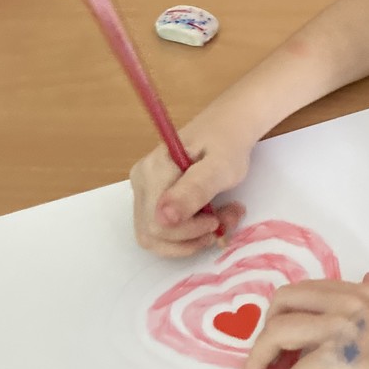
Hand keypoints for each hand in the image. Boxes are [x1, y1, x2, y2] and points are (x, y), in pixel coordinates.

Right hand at [130, 132, 250, 257]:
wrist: (227, 128)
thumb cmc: (227, 144)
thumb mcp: (220, 166)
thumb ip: (194, 191)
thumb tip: (164, 218)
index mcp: (152, 172)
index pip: (158, 224)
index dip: (190, 232)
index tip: (218, 219)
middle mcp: (140, 183)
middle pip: (154, 234)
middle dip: (193, 237)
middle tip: (226, 220)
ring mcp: (143, 192)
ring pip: (157, 238)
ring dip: (191, 240)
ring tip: (220, 220)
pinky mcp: (151, 200)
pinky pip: (162, 232)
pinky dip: (188, 236)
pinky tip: (209, 220)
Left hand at [243, 273, 368, 368]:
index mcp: (367, 296)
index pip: (313, 289)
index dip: (293, 308)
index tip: (285, 329)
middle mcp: (349, 306)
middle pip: (287, 300)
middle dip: (267, 322)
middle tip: (264, 348)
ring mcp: (337, 333)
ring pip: (278, 332)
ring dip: (258, 355)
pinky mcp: (327, 365)